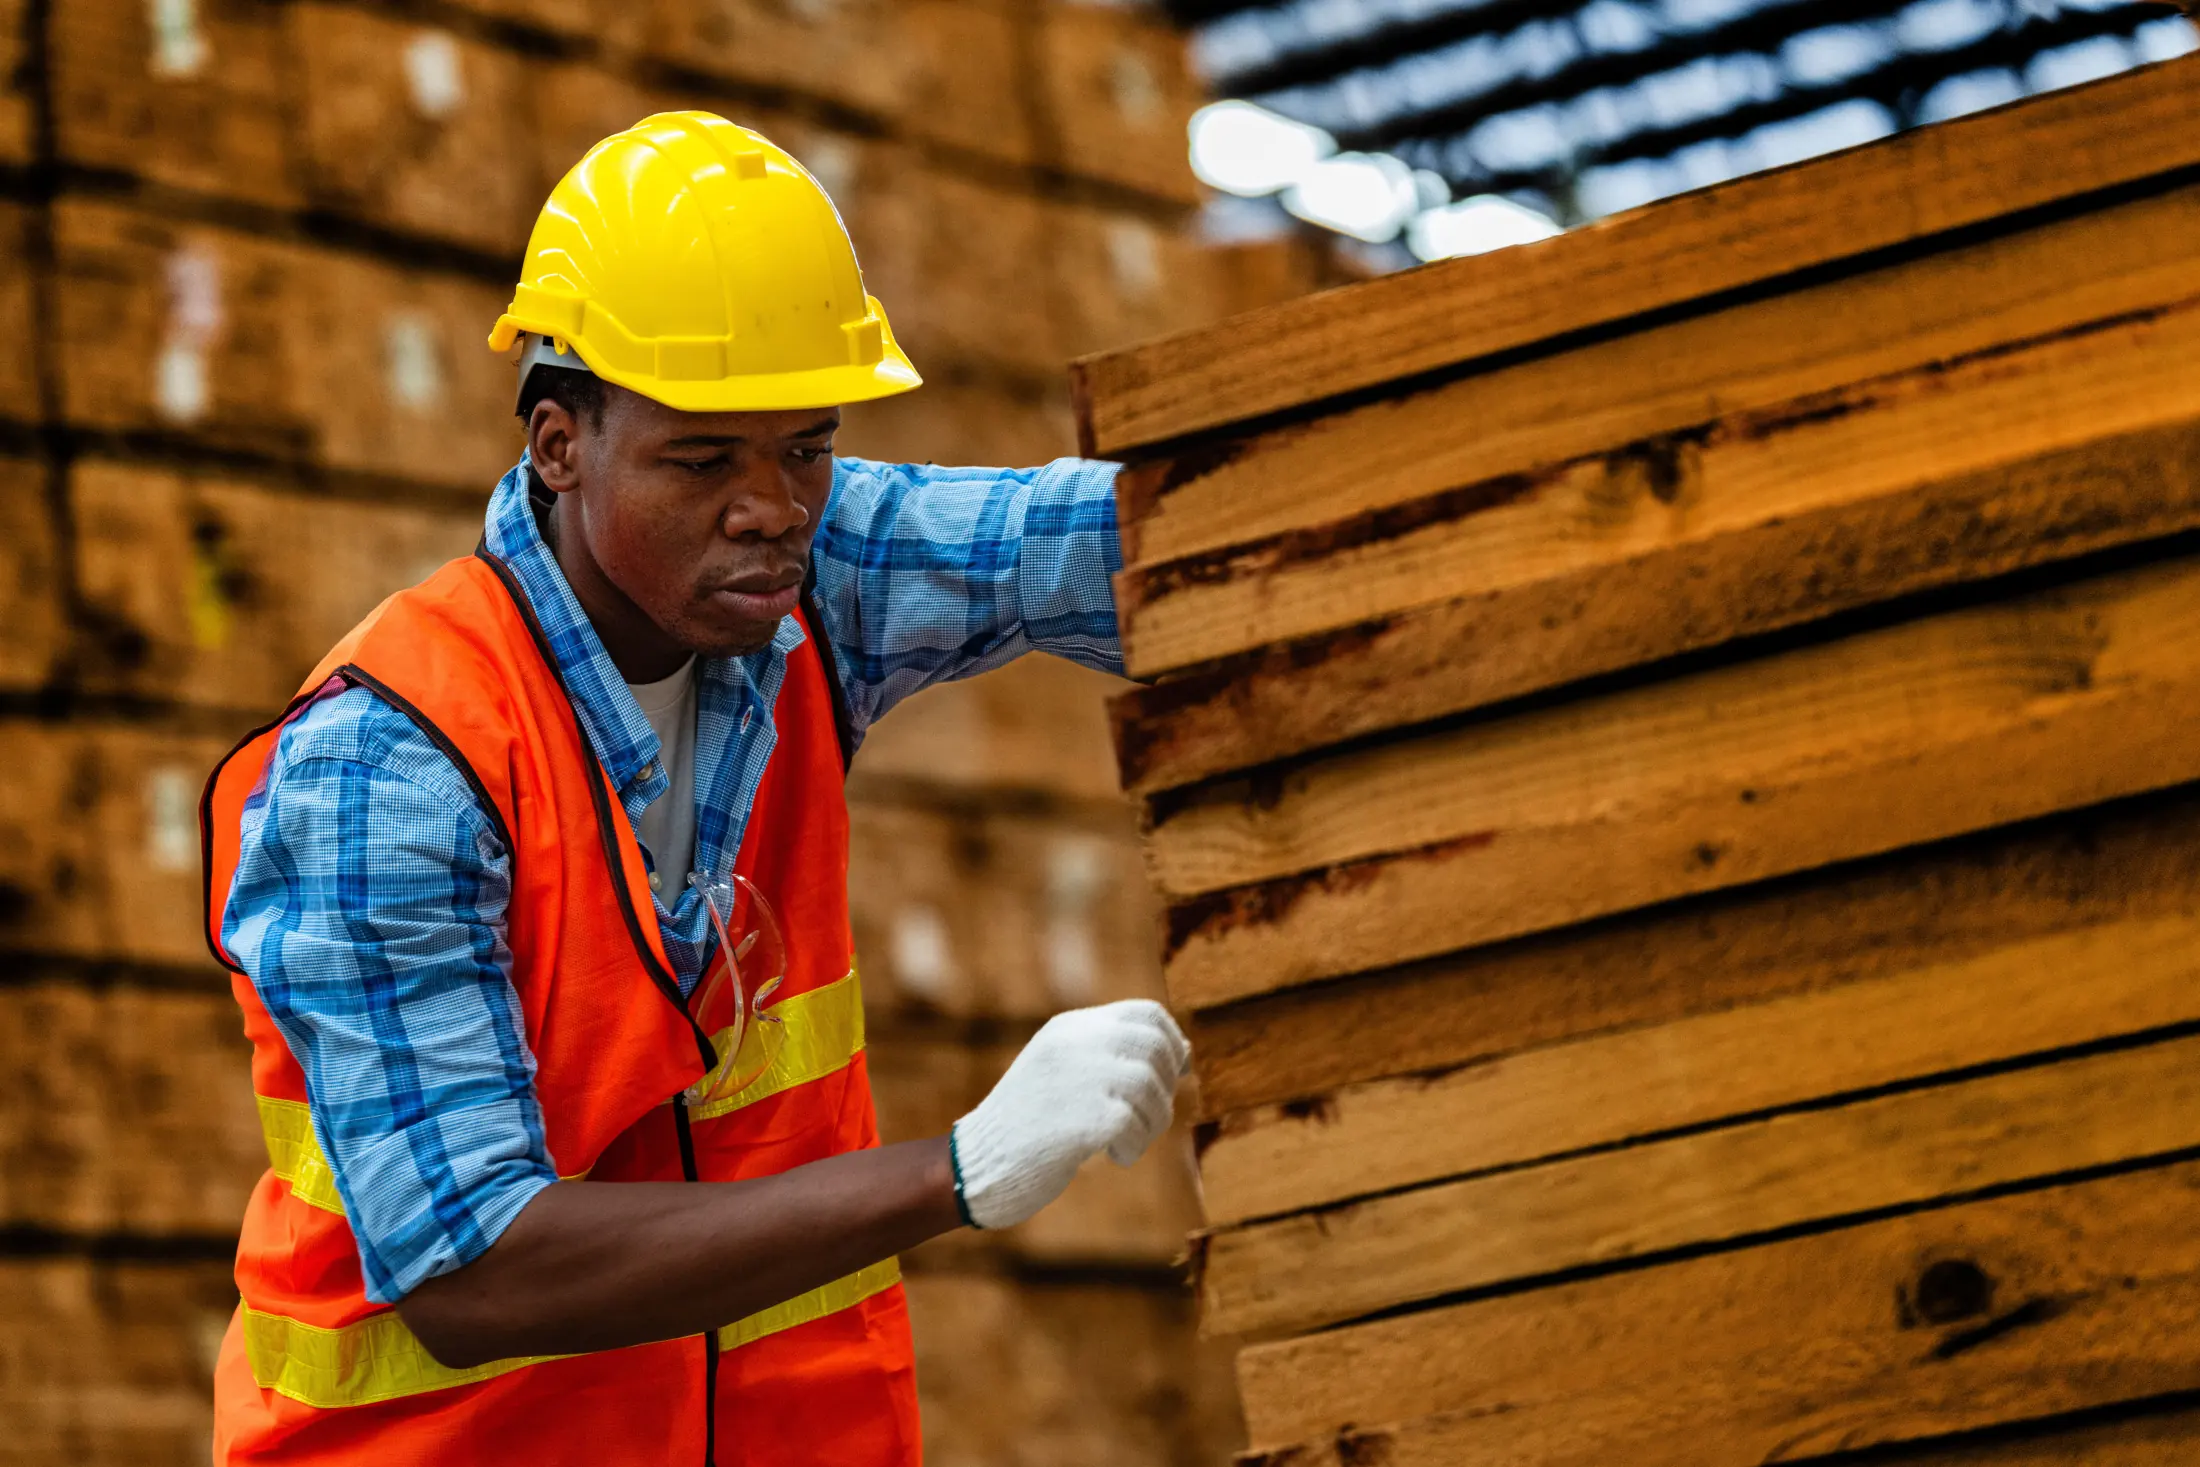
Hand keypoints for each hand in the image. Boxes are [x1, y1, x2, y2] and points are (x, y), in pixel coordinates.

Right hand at [948, 999, 1190, 1229]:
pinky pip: (1134, 1124)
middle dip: (1166, 1084)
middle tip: (1149, 1116)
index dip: (1171, 1042)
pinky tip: (1115, 1156)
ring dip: (1153, 1121)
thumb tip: (1184, 1052)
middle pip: (1154, 1047)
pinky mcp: (1080, 1118)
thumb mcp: (1064, 1073)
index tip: (1176, 1072)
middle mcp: (1074, 1043)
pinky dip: (1135, 1146)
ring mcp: (1077, 1078)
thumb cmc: (1028, 1125)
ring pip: (1150, 1086)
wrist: (978, 1162)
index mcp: (1070, 1028)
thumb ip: (1111, 1057)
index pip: (1146, 1013)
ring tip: (1128, 1141)